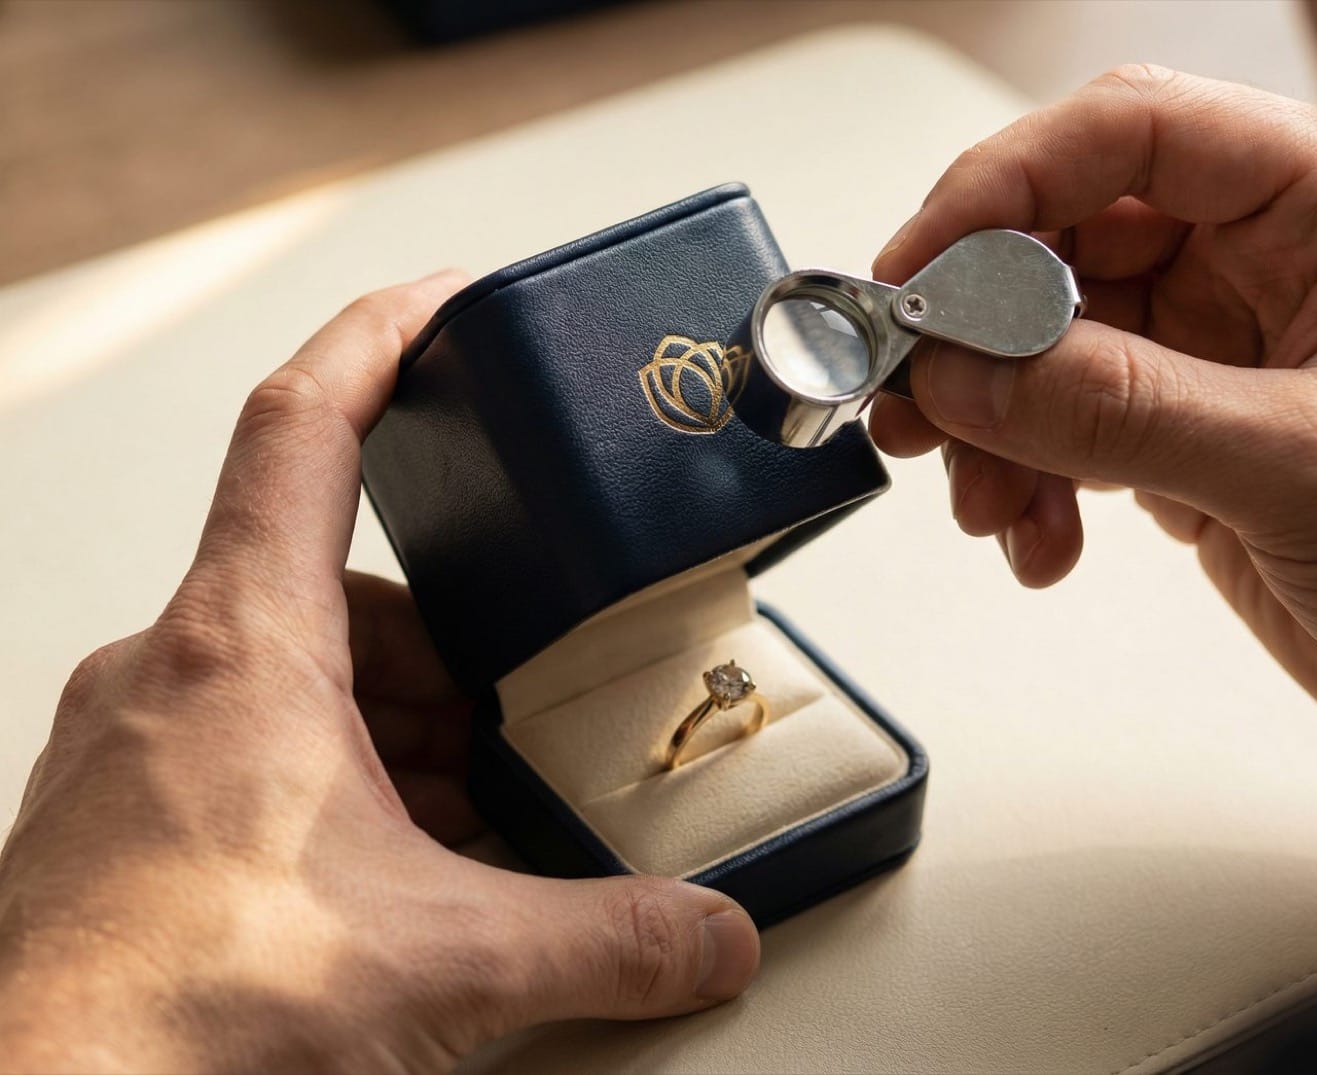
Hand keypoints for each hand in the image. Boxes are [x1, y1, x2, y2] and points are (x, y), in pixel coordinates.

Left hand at [0, 272, 759, 1072]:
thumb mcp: (442, 961)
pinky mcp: (130, 820)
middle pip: (339, 588)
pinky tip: (391, 878)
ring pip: (297, 679)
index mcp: (245, 646)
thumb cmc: (166, 1018)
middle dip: (449, 655)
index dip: (381, 336)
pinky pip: (253, 753)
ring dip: (395, 735)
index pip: (304, 425)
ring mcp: (143, 747)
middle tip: (519, 717)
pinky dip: (336, 789)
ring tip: (465, 824)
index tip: (446, 299)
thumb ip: (605, 940)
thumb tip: (708, 935)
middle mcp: (177, 673)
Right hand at [869, 67, 1316, 777]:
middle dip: (975, 335)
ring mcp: (1217, 357)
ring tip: (988, 504)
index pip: (1130, 138)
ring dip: (992, 429)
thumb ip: (1124, 412)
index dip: (1004, 189)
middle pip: (1062, 246)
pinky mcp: (1186, 440)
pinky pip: (1065, 435)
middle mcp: (1260, 269)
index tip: (915, 273)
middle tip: (914, 401)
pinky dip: (1029, 486)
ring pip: (1045, 351)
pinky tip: (1041, 540)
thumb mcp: (1303, 468)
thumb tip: (969, 374)